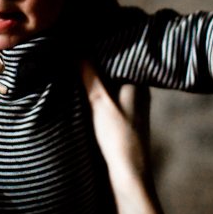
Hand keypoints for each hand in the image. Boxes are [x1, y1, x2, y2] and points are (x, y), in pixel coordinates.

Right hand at [80, 61, 173, 213]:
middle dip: (96, 61)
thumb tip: (76, 47)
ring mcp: (132, 107)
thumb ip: (89, 74)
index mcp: (138, 83)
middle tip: (74, 49)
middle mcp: (138, 92)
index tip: (83, 38)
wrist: (128, 175)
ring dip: (96, 79)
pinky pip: (109, 98)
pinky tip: (82, 93)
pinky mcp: (123, 120)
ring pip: (111, 84)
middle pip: (115, 70)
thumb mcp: (100, 101)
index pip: (121, 55)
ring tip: (74, 66)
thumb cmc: (118, 136)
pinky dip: (97, 93)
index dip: (102, 46)